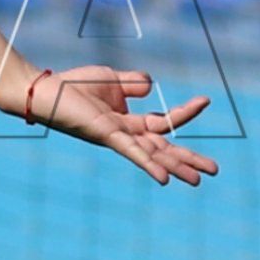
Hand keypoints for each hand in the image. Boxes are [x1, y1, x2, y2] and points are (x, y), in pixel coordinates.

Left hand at [11, 63, 219, 187]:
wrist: (46, 90)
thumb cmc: (74, 86)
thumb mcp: (112, 78)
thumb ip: (133, 83)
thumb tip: (151, 87)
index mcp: (128, 121)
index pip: (164, 122)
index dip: (186, 113)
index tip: (206, 100)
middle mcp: (125, 134)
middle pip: (164, 147)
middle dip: (188, 159)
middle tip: (213, 171)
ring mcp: (117, 138)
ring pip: (153, 154)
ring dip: (176, 167)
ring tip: (198, 180)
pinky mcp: (106, 137)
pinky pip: (132, 153)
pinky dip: (149, 165)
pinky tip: (165, 179)